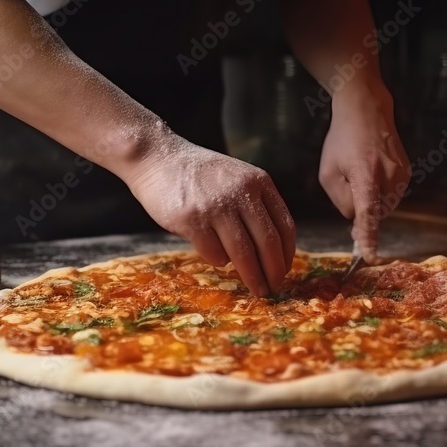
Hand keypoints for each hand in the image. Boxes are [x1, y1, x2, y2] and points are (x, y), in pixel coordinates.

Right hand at [125, 131, 295, 296]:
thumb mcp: (237, 178)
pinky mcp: (191, 219)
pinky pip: (213, 252)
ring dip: (252, 276)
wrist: (158, 157)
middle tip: (274, 289)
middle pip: (267, 242)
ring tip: (257, 289)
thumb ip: (255, 205)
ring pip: (243, 252)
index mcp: (258, 182)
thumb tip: (272, 252)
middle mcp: (240, 192)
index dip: (288, 254)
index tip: (285, 271)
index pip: (284, 226)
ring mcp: (215, 205)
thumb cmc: (200, 175)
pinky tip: (218, 259)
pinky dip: (219, 261)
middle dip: (274, 271)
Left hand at [318, 87, 410, 262]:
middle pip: (372, 212)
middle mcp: (389, 176)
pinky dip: (379, 192)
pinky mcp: (407, 173)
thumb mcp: (328, 172)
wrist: (367, 111)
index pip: (367, 213)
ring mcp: (402, 175)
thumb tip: (357, 218)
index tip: (369, 254)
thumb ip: (341, 200)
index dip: (368, 235)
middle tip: (349, 181)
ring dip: (370, 199)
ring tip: (361, 171)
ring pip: (382, 206)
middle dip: (360, 207)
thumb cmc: (342, 141)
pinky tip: (372, 170)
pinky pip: (390, 196)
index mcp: (365, 175)